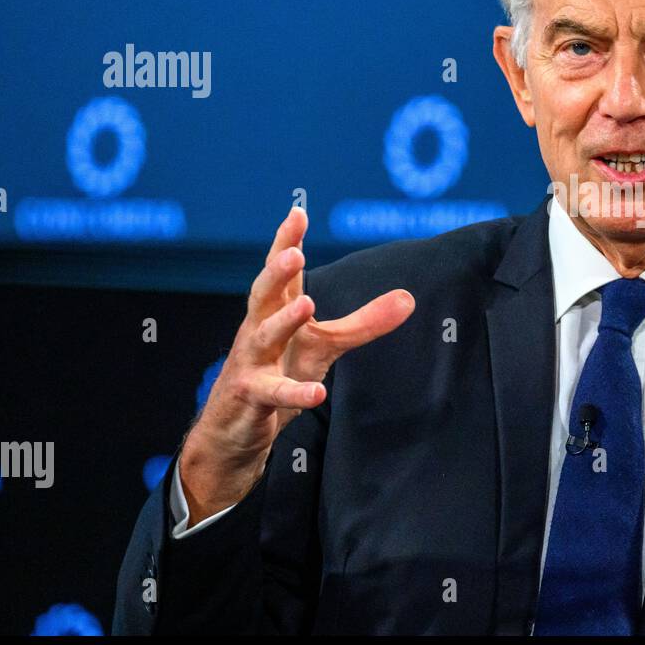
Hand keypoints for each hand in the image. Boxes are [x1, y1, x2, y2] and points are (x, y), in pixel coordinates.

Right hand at [179, 206, 414, 522]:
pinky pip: (273, 393)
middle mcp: (258, 330)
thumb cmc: (279, 372)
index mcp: (275, 311)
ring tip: (306, 304)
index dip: (286, 242)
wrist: (234, 431)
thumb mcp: (324, 346)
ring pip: (262, 337)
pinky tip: (316, 393)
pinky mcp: (251, 397)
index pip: (281, 273)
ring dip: (283, 321)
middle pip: (263, 294)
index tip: (297, 212)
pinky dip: (294, 392)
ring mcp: (251, 363)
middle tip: (294, 253)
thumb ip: (364, 322)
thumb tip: (410, 298)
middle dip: (276, 272)